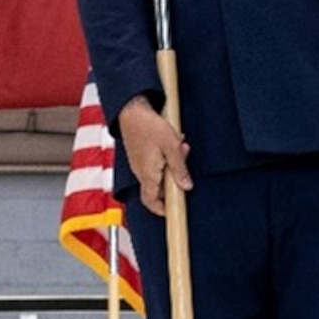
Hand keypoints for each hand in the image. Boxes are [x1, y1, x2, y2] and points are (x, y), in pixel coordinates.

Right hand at [117, 96, 191, 216]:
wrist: (131, 109)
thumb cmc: (149, 125)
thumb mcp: (172, 146)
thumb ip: (180, 168)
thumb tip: (187, 186)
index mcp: (148, 174)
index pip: (152, 202)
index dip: (162, 209)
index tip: (174, 210)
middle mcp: (140, 172)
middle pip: (158, 189)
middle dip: (174, 179)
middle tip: (183, 161)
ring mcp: (138, 164)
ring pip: (158, 174)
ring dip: (171, 165)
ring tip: (179, 147)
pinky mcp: (139, 156)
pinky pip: (154, 164)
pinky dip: (165, 158)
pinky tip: (170, 143)